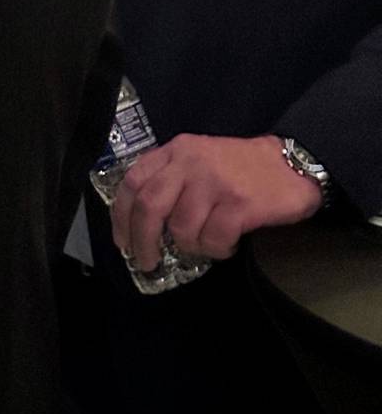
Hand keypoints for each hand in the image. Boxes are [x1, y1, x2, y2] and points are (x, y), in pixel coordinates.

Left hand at [112, 133, 323, 270]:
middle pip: (149, 206)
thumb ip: (171, 180)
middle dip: (143, 241)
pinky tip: (228, 244)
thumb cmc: (239, 167)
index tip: (122, 242)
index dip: (121, 216)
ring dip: (191, 247)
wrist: (291, 164)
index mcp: (175, 151)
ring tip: (206, 244)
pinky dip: (217, 251)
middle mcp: (190, 162)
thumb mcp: (197, 160)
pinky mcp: (239, 203)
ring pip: (182, 229)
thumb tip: (142, 224)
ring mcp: (214, 182)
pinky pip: (214, 240)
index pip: (134, 181)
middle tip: (147, 262)